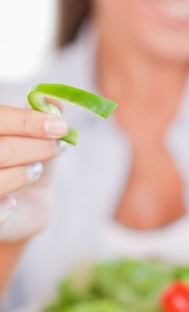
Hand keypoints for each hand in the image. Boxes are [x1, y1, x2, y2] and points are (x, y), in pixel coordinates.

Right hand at [0, 104, 67, 241]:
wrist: (19, 211)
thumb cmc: (24, 164)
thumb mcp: (36, 138)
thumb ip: (42, 116)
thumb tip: (53, 100)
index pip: (0, 118)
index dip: (28, 121)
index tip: (60, 126)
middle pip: (3, 149)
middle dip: (36, 147)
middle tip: (58, 147)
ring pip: (0, 177)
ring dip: (24, 174)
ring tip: (35, 170)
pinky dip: (4, 207)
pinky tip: (12, 204)